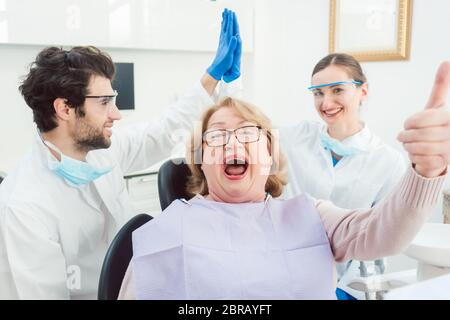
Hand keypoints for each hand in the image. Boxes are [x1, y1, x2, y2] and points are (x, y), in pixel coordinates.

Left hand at [207, 9, 238, 80]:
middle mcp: (224, 40)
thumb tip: (235, 36)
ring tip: (224, 14)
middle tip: (227, 9)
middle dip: (227, 18)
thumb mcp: (229, 55)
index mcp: (227, 41)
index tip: (231, 12)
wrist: (216, 68)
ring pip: (224, 29)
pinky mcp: (222, 45)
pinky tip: (223, 27)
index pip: (229, 28)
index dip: (230, 20)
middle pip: (226, 26)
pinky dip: (223, 28)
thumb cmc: (223, 63)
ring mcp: (222, 42)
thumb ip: (232, 45)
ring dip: (225, 21)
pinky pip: (223, 34)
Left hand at [398, 61, 449, 177]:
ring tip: (407, 143)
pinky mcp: (444, 163)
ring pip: (418, 147)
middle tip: (402, 136)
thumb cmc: (436, 124)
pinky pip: (420, 160)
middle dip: (406, 135)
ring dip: (408, 146)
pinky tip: (416, 153)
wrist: (440, 151)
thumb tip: (446, 61)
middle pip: (419, 134)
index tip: (408, 124)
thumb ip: (441, 85)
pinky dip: (413, 156)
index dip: (411, 122)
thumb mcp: (437, 105)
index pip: (424, 118)